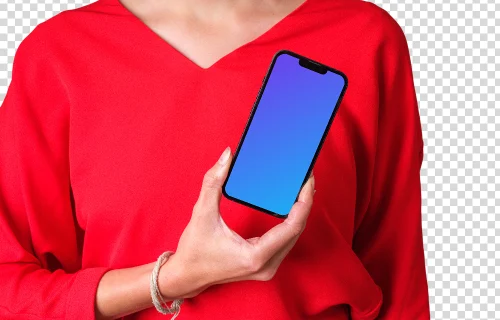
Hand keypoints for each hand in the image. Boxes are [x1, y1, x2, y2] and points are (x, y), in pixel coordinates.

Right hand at [158, 146, 314, 299]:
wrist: (187, 276)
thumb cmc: (193, 250)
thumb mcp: (202, 213)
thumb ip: (213, 182)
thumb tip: (227, 155)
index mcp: (255, 255)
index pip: (293, 226)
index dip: (304, 201)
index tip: (307, 180)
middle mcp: (266, 265)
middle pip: (297, 230)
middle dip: (304, 202)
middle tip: (305, 177)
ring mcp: (268, 268)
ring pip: (294, 236)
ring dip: (300, 212)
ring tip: (302, 187)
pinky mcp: (265, 265)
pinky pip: (286, 241)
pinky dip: (291, 222)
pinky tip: (293, 205)